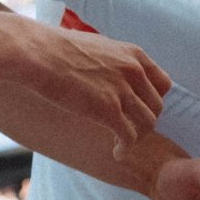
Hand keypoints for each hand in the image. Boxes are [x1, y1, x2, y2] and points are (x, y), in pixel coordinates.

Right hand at [21, 21, 170, 155]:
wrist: (36, 53)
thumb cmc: (56, 49)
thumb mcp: (97, 47)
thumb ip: (113, 61)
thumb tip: (112, 75)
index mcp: (133, 54)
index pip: (163, 84)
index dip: (153, 100)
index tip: (139, 110)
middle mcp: (134, 71)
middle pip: (156, 107)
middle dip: (144, 121)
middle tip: (129, 129)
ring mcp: (122, 90)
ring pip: (148, 124)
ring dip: (137, 137)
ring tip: (122, 144)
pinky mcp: (108, 110)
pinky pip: (129, 137)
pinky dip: (125, 148)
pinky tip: (116, 153)